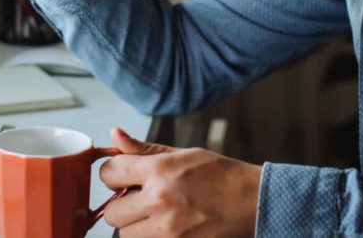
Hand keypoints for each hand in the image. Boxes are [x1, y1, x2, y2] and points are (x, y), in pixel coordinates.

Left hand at [98, 128, 261, 236]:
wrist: (253, 201)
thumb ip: (144, 149)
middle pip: (112, 213)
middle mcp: (159, 200)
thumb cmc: (221, 175)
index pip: (109, 173)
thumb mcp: (183, 153)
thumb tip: (115, 135)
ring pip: (125, 236)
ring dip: (135, 228)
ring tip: (155, 217)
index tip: (125, 178)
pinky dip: (151, 237)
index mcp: (159, 170)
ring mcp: (168, 230)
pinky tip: (166, 228)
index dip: (115, 175)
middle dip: (123, 207)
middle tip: (140, 202)